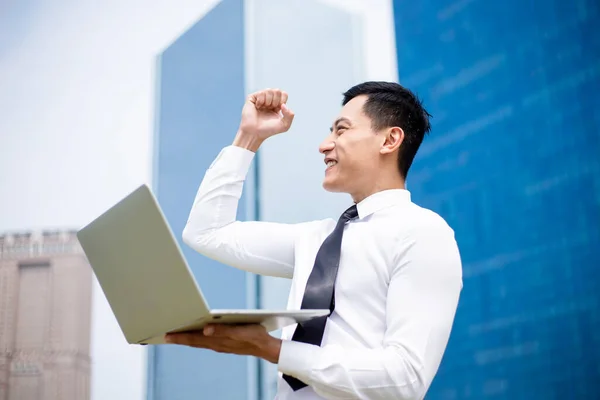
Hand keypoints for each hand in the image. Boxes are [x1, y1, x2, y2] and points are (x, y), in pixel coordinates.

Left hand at [164, 324, 281, 363]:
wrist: (266, 347)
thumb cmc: (254, 337)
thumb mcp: (239, 330)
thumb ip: (222, 330)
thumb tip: (205, 330)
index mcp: (217, 340)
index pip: (193, 338)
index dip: (179, 336)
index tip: (166, 334)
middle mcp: (216, 344)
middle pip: (193, 341)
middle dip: (179, 338)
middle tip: (165, 336)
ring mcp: (220, 345)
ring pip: (199, 342)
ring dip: (187, 339)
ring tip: (176, 336)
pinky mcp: (225, 344)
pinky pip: (206, 343)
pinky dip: (197, 340)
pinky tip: (196, 336)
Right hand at [234, 88, 294, 150]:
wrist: (255, 132)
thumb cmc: (268, 130)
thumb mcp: (284, 126)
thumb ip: (290, 116)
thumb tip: (284, 104)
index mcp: (277, 105)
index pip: (284, 94)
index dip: (283, 100)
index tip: (279, 109)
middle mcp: (268, 100)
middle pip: (277, 91)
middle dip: (276, 101)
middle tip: (271, 109)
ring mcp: (260, 98)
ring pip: (269, 90)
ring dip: (269, 101)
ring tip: (264, 108)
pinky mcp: (252, 98)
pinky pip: (261, 93)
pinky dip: (261, 101)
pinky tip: (258, 107)